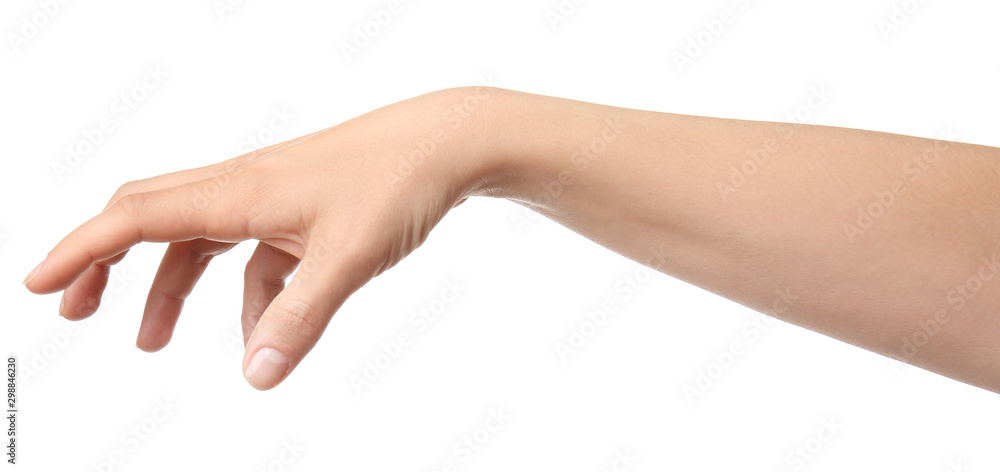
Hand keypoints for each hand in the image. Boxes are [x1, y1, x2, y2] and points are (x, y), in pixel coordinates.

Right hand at [23, 87, 502, 389]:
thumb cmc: (397, 183)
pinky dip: (242, 295)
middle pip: (150, 218)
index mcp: (237, 191)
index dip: (82, 250)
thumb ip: (299, 317)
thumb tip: (254, 375)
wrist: (446, 143)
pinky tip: (258, 335)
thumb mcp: (347, 259)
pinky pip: (252, 254)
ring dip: (168, 287)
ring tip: (147, 342)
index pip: (135, 216)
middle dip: (105, 264)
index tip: (40, 285)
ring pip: (198, 239)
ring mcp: (271, 197)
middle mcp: (243, 187)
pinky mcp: (300, 209)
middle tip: (74, 311)